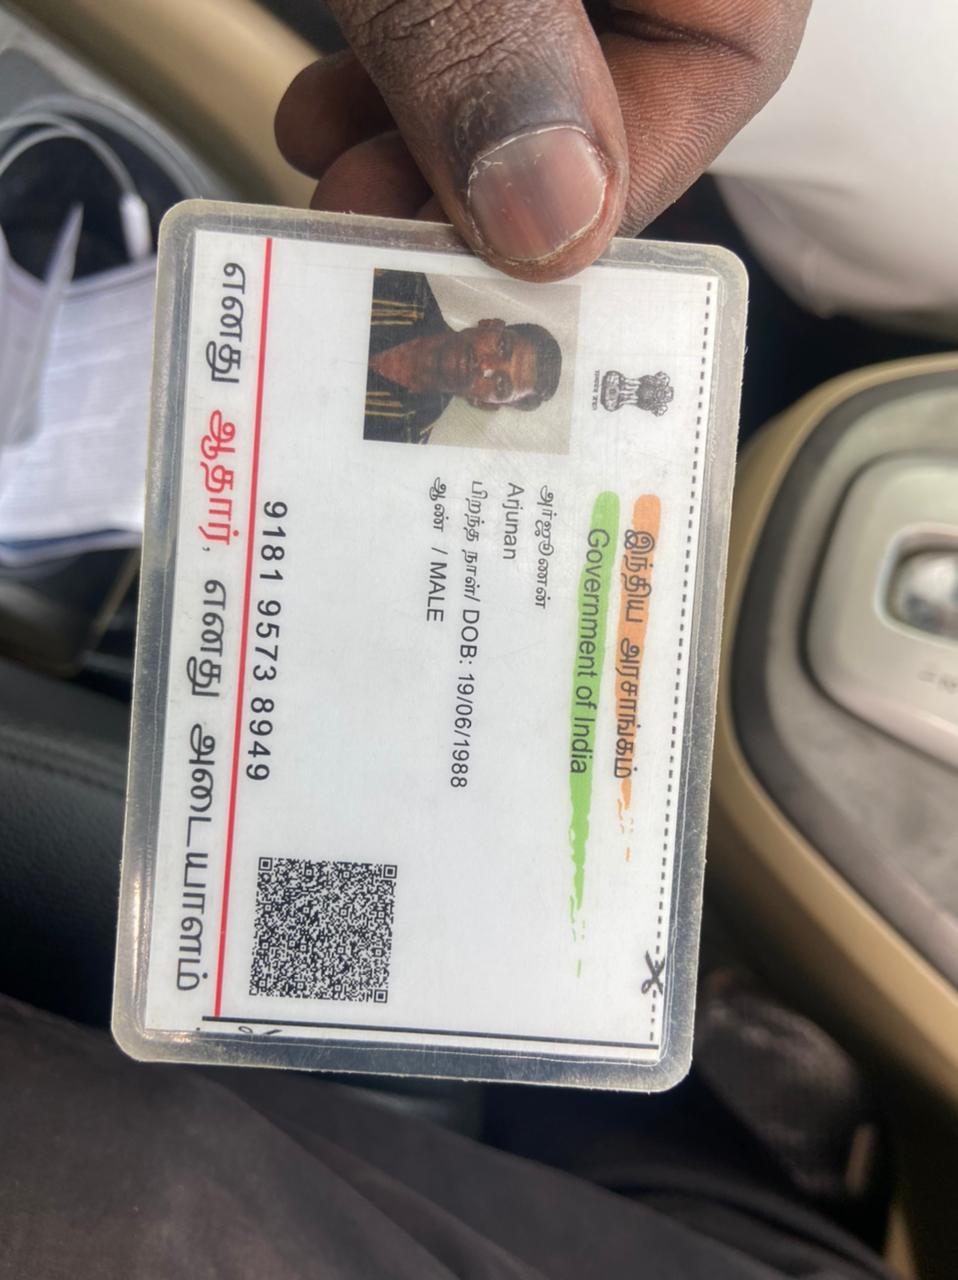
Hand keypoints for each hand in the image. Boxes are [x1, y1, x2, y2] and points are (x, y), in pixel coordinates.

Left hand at [275, 1, 809, 280]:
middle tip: (379, 240)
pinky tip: (324, 114)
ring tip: (335, 185)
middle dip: (478, 193)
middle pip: (604, 94)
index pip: (708, 80)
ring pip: (512, 72)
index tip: (494, 271)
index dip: (594, 201)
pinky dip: (383, 86)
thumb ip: (497, 49)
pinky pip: (449, 29)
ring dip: (414, 155)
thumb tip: (551, 222)